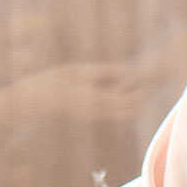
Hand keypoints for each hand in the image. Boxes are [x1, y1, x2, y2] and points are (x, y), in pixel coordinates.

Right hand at [8, 61, 151, 124]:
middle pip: (130, 111)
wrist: (36, 100)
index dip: (142, 90)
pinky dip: (123, 105)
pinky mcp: (90, 116)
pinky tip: (121, 91)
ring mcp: (94, 116)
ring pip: (123, 115)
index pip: (129, 98)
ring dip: (133, 103)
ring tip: (137, 87)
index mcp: (96, 99)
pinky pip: (114, 114)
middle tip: (148, 84)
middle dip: (141, 99)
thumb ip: (107, 71)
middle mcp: (98, 111)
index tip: (150, 80)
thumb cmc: (56, 80)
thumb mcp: (82, 71)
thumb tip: (129, 71)